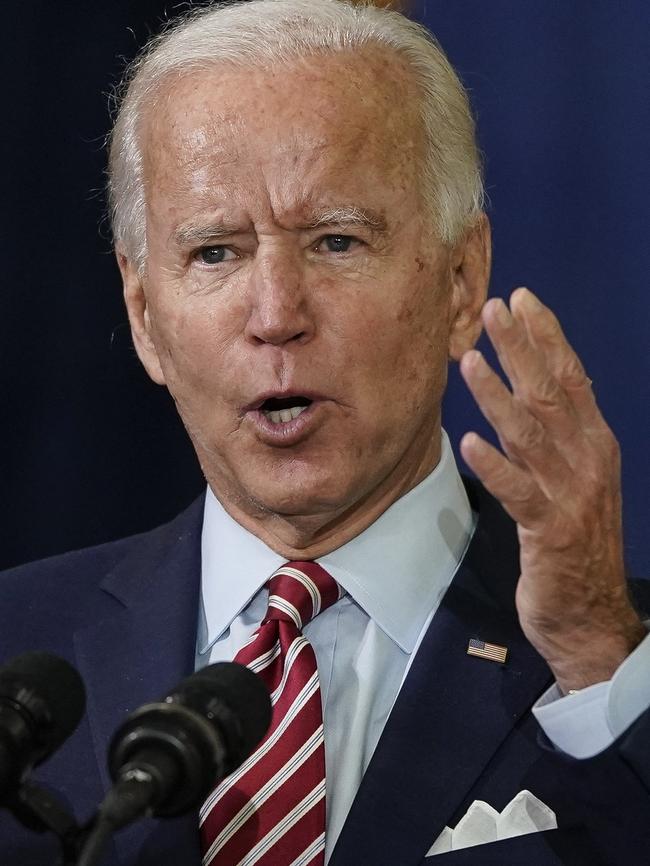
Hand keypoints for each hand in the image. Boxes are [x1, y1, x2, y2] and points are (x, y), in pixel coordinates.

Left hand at [459, 287, 644, 692]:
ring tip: (469, 362)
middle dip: (522, 349)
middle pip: (552, 394)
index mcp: (594, 445)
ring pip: (531, 436)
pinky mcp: (548, 531)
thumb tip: (524, 391)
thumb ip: (551, 438)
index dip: (547, 337)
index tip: (521, 299)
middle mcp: (587, 462)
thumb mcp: (571, 480)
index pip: (573, 378)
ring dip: (498, 396)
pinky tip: (469, 441)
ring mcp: (570, 496)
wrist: (591, 615)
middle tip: (493, 309)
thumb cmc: (575, 543)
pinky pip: (517, 492)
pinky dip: (495, 466)